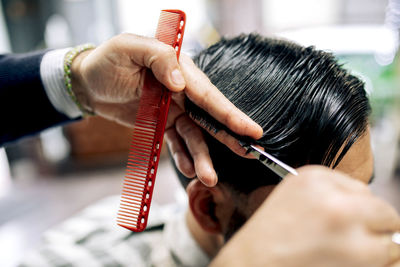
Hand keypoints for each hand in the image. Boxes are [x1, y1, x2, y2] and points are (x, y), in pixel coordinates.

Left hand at [70, 33, 262, 185]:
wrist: (87, 82)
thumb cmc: (106, 61)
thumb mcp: (129, 48)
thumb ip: (159, 58)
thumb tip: (182, 84)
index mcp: (179, 69)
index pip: (208, 94)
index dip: (230, 114)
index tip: (251, 131)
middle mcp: (181, 90)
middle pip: (210, 117)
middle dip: (229, 137)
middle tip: (250, 155)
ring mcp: (172, 109)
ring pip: (194, 136)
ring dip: (202, 157)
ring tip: (208, 178)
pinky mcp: (161, 123)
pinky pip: (175, 143)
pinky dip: (182, 157)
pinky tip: (187, 169)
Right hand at [211, 166, 399, 266]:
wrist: (252, 265)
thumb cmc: (268, 237)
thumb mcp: (294, 196)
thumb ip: (332, 193)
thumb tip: (372, 209)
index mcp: (317, 179)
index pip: (364, 192)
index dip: (356, 211)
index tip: (344, 222)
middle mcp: (337, 202)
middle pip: (386, 214)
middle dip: (375, 229)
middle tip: (354, 242)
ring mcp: (349, 233)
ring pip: (392, 244)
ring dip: (378, 253)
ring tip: (345, 257)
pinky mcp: (358, 262)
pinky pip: (390, 265)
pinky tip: (350, 266)